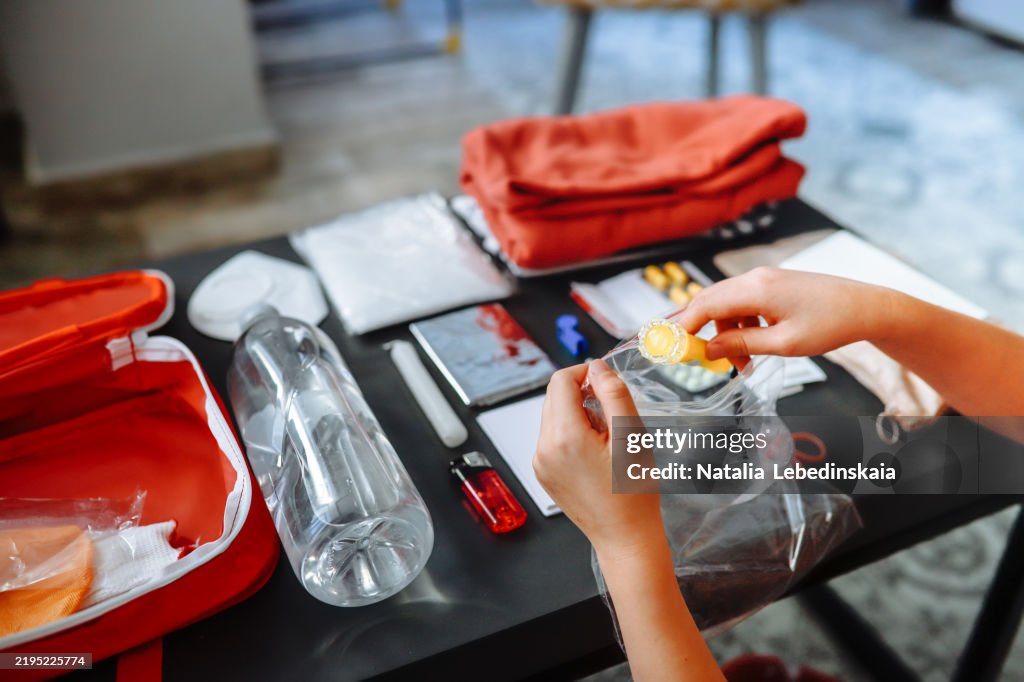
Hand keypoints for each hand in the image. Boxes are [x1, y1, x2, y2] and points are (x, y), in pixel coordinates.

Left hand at [533, 360, 663, 558]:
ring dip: (576, 412)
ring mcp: (540, 463)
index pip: (560, 381)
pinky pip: (551, 438)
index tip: (605, 381)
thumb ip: (614, 395)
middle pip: (553, 397)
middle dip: (580, 393)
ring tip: (605, 435)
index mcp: (564, 437)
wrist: (625, 536)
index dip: (584, 372)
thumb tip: (598, 367)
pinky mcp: (543, 473)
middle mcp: (544, 449)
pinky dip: (570, 432)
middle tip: (611, 411)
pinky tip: (594, 451)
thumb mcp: (631, 436)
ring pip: (552, 416)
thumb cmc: (633, 493)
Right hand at [678, 267, 895, 367]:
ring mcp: (764, 278)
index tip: (672, 346)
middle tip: (699, 358)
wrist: (866, 307)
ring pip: (726, 305)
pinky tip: (754, 346)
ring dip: (726, 334)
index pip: (704, 304)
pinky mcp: (772, 284)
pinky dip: (740, 326)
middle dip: (701, 331)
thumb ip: (743, 345)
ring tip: (743, 364)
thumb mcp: (784, 343)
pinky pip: (743, 304)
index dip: (683, 325)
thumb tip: (710, 350)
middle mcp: (755, 278)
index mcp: (756, 289)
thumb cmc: (830, 325)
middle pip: (710, 301)